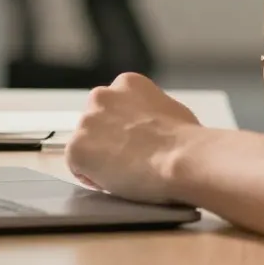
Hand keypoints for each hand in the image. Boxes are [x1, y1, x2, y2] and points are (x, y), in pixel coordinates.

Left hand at [64, 73, 203, 203]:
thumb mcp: (171, 111)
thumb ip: (150, 113)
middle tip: (130, 160)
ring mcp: (86, 122)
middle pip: (95, 124)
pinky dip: (91, 176)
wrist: (182, 158)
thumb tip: (150, 128)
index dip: (123, 131)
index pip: (114, 108)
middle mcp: (101, 96)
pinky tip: (115, 180)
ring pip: (85, 145)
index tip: (135, 144)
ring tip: (127, 172)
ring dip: (99, 159)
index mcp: (127, 84)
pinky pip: (77, 167)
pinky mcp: (76, 148)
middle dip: (107, 141)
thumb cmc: (186, 142)